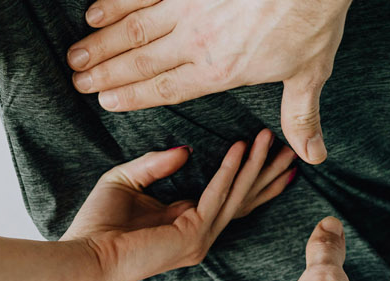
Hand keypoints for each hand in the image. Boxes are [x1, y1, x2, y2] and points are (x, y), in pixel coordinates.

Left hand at [63, 129, 297, 280]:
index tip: (269, 150)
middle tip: (292, 147)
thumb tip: (187, 149)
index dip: (251, 174)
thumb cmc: (97, 223)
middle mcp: (199, 233)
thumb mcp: (127, 180)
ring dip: (255, 165)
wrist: (85, 254)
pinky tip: (240, 148)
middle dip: (268, 172)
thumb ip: (156, 164)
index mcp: (186, 221)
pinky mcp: (192, 236)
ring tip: (270, 138)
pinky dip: (229, 170)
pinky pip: (217, 196)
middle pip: (244, 198)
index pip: (229, 197)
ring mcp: (199, 238)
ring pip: (237, 195)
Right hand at [66, 0, 353, 163]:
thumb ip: (300, 117)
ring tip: (76, 54)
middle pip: (140, 62)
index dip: (133, 97)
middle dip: (105, 74)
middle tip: (78, 81)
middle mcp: (196, 43)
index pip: (167, 89)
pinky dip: (116, 3)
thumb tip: (312, 156)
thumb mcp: (310, 73)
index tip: (106, 102)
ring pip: (134, 30)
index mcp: (220, 71)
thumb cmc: (310, 22)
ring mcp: (188, 8)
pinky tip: (95, 12)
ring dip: (101, 43)